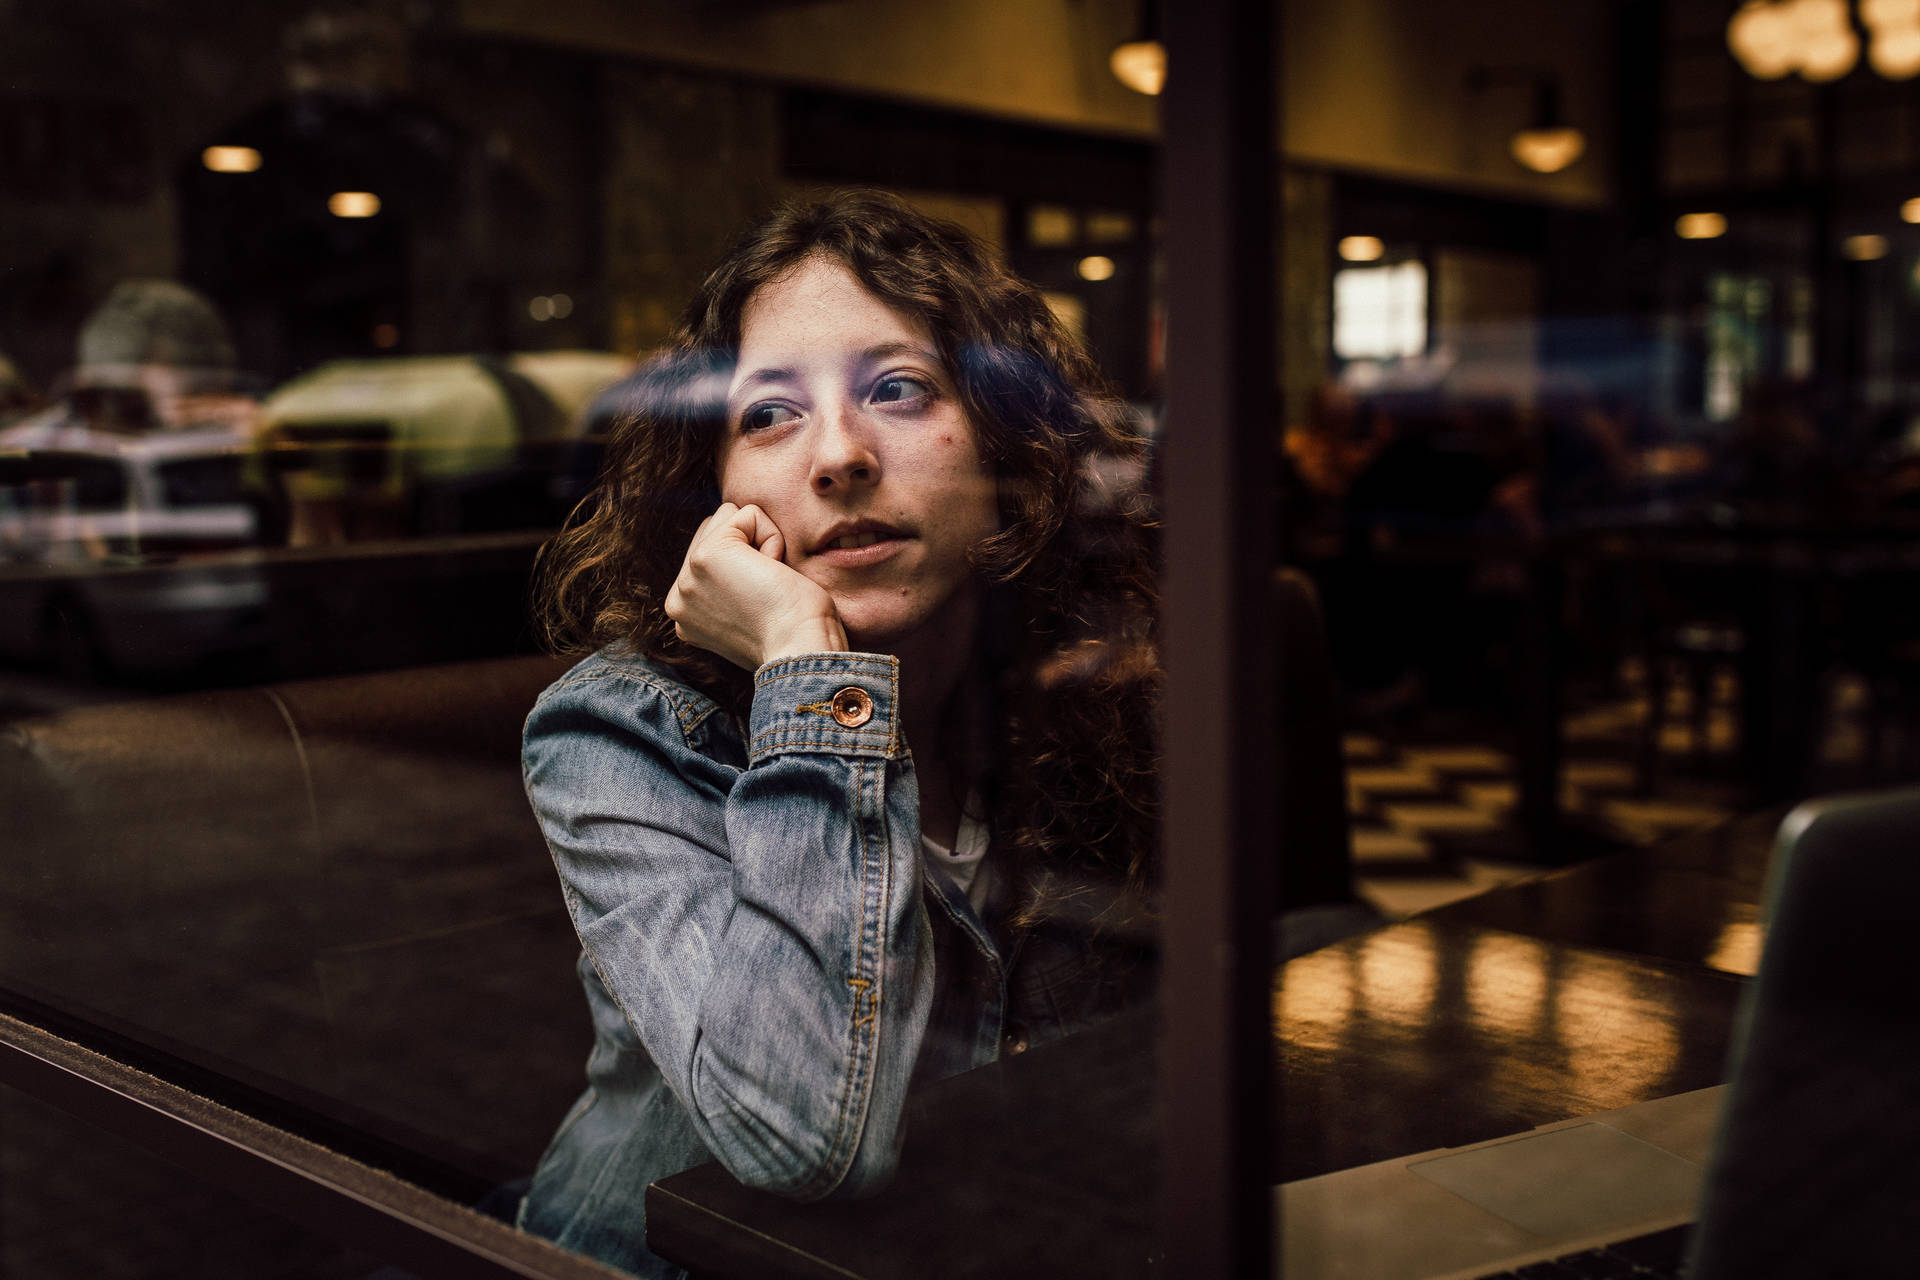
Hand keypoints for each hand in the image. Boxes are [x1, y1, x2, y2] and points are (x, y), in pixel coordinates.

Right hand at [665, 503, 847, 669]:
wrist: (800, 650)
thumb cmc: (792, 635)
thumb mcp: (744, 615)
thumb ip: (725, 589)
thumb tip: (739, 559)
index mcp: (684, 614)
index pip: (708, 552)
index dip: (745, 565)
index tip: (759, 606)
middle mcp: (677, 597)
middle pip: (714, 529)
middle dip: (748, 549)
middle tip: (765, 594)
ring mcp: (688, 576)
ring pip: (728, 516)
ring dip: (760, 543)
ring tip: (767, 584)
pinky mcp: (708, 554)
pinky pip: (749, 514)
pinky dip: (773, 538)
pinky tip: (773, 572)